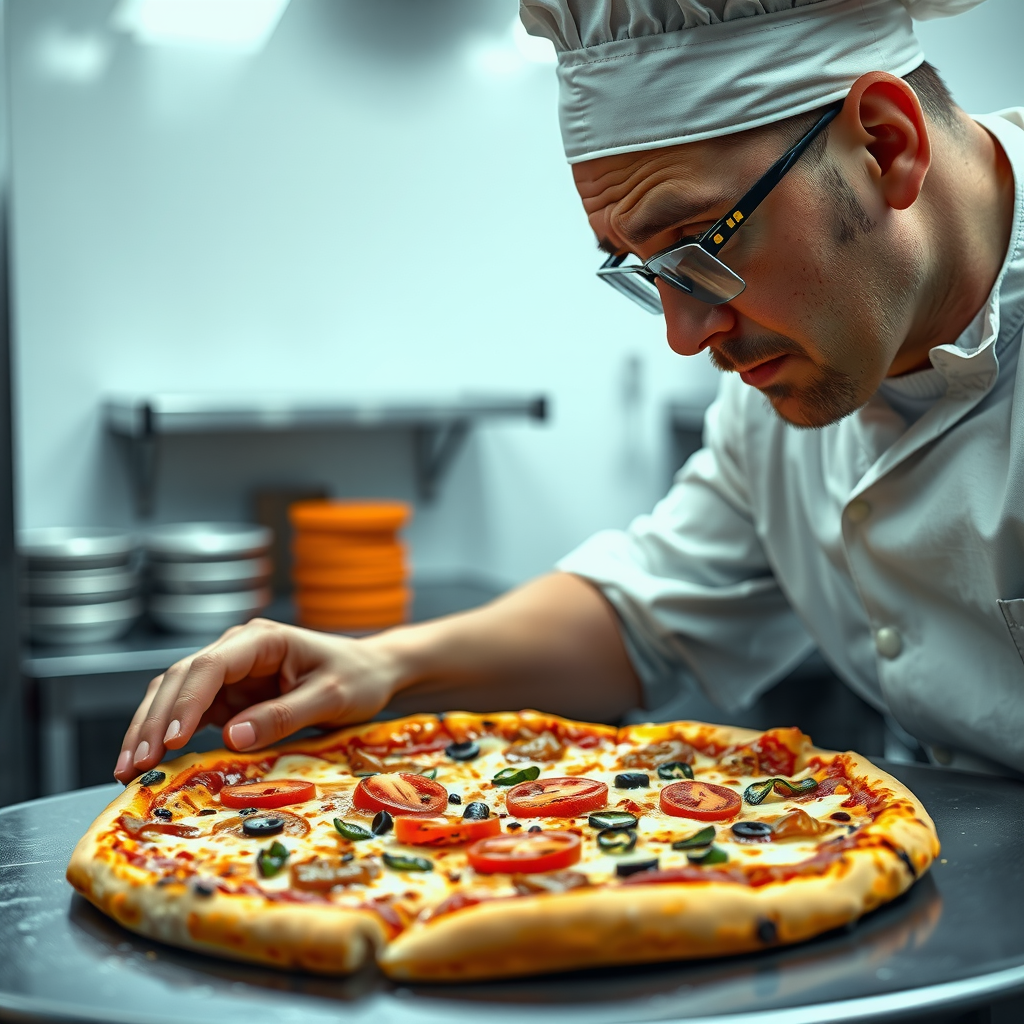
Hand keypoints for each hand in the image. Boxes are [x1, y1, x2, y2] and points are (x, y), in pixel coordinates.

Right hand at [113, 618, 399, 783]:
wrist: (371, 672)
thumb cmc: (356, 678)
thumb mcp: (330, 698)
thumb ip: (283, 715)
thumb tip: (232, 736)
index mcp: (261, 640)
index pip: (210, 666)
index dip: (187, 701)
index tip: (171, 739)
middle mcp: (237, 650)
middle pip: (181, 679)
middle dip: (153, 721)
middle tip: (134, 765)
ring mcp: (229, 672)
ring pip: (174, 694)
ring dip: (149, 729)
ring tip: (128, 769)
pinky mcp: (229, 695)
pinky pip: (189, 713)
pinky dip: (166, 735)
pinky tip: (149, 763)